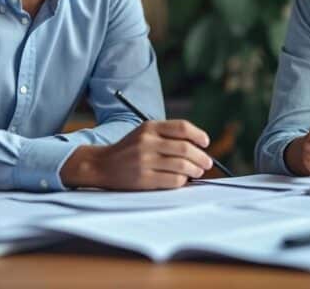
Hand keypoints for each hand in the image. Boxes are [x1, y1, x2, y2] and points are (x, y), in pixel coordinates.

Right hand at [60, 120, 213, 189]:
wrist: (102, 165)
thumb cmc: (130, 150)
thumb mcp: (145, 134)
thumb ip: (168, 135)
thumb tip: (199, 146)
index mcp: (149, 127)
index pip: (182, 127)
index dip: (198, 135)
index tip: (206, 143)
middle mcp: (147, 142)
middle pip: (185, 148)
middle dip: (201, 157)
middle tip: (207, 163)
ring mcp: (144, 161)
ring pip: (182, 166)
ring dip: (195, 170)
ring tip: (197, 172)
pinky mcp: (143, 179)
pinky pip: (173, 181)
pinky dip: (182, 181)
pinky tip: (182, 180)